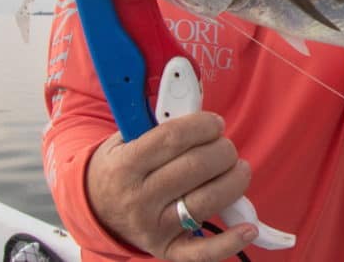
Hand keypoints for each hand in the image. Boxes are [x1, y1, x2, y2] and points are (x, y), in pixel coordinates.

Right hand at [86, 112, 256, 260]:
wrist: (95, 208)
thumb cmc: (121, 164)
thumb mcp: (127, 137)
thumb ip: (159, 121)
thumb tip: (192, 97)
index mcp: (125, 166)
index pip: (174, 138)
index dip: (203, 125)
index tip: (215, 123)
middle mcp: (138, 200)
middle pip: (197, 167)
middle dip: (223, 150)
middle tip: (224, 146)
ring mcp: (153, 228)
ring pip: (208, 200)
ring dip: (234, 179)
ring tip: (235, 168)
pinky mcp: (167, 249)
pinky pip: (202, 252)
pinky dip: (230, 241)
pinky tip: (249, 227)